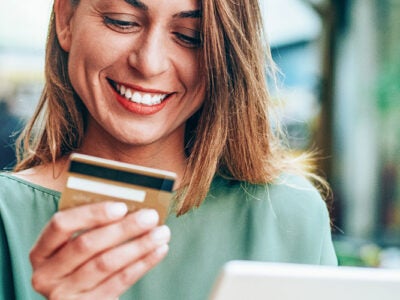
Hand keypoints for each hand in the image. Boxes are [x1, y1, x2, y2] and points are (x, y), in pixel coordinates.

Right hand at [30, 202, 169, 298]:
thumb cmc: (81, 263)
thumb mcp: (75, 246)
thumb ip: (93, 227)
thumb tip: (131, 206)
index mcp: (41, 251)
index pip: (61, 225)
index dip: (92, 214)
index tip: (122, 206)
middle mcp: (47, 274)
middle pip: (87, 244)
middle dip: (123, 228)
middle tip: (151, 216)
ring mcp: (65, 295)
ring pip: (106, 264)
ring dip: (139, 246)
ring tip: (162, 232)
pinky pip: (120, 282)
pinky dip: (143, 264)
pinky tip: (158, 250)